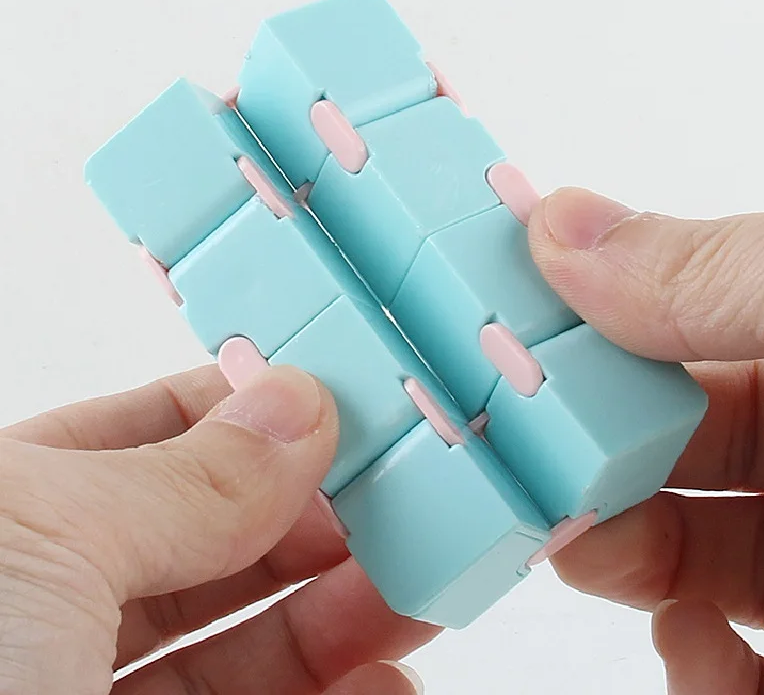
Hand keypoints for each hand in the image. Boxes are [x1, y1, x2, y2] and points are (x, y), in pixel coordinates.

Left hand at [0, 365, 433, 694]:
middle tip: (404, 500)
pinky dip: (337, 693)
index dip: (250, 413)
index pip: (154, 433)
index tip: (341, 408)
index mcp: (12, 511)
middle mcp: (49, 606)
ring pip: (246, 638)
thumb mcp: (42, 537)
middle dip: (317, 514)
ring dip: (343, 607)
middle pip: (217, 538)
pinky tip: (386, 677)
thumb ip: (187, 472)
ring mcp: (90, 694)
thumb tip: (296, 404)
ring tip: (417, 588)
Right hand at [529, 187, 763, 693]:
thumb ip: (722, 273)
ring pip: (711, 567)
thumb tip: (557, 226)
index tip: (514, 355)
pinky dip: (703, 671)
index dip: (600, 342)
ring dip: (628, 563)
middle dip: (595, 460)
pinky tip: (691, 643)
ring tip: (585, 551)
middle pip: (687, 453)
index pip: (694, 334)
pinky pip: (761, 681)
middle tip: (527, 469)